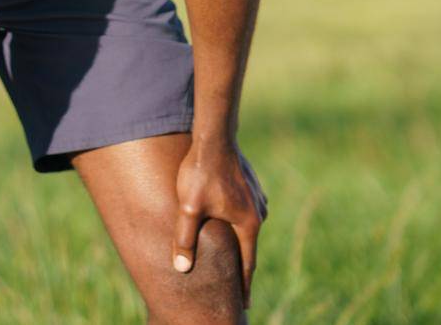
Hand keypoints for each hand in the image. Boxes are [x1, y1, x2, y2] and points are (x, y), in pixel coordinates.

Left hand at [172, 141, 263, 306]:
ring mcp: (257, 197)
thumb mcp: (188, 208)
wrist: (213, 136)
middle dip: (241, 264)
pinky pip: (244, 209)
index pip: (247, 263)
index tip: (244, 304)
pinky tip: (227, 220)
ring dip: (239, 239)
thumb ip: (185, 239)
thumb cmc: (199, 172)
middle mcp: (258, 212)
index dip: (243, 285)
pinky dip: (237, 220)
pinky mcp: (250, 184)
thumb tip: (182, 269)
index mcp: (248, 223)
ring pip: (246, 226)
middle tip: (236, 285)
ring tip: (232, 253)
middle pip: (248, 245)